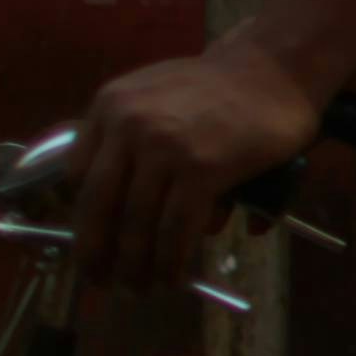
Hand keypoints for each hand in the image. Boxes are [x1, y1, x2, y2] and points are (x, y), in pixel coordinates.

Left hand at [70, 37, 321, 291]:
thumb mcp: (157, 95)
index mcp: (110, 105)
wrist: (278, 67)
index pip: (77, 176)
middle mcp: (128, 124)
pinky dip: (172, 260)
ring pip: (137, 223)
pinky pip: (177, 228)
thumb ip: (133, 138)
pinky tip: (173, 276)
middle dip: (98, 253)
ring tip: (140, 288)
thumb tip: (131, 203)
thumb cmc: (224, 87)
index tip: (89, 245)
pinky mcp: (202, 169)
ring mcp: (164, 147)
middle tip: (102, 282)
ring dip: (136, 265)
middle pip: (99, 206)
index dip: (81, 219)